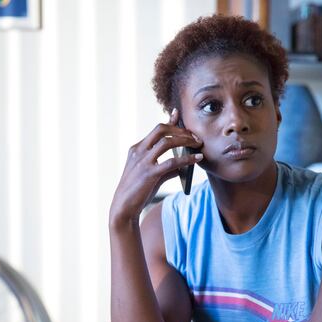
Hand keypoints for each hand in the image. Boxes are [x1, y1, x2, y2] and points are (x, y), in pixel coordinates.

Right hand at [109, 109, 202, 224]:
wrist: (124, 207)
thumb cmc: (138, 192)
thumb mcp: (151, 175)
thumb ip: (166, 168)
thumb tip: (184, 164)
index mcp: (136, 149)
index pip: (156, 130)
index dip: (169, 121)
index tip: (178, 114)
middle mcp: (138, 151)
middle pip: (161, 129)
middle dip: (180, 130)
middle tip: (195, 136)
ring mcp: (143, 161)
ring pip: (167, 141)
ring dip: (185, 140)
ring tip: (198, 145)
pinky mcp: (149, 173)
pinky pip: (172, 162)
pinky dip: (187, 158)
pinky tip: (197, 159)